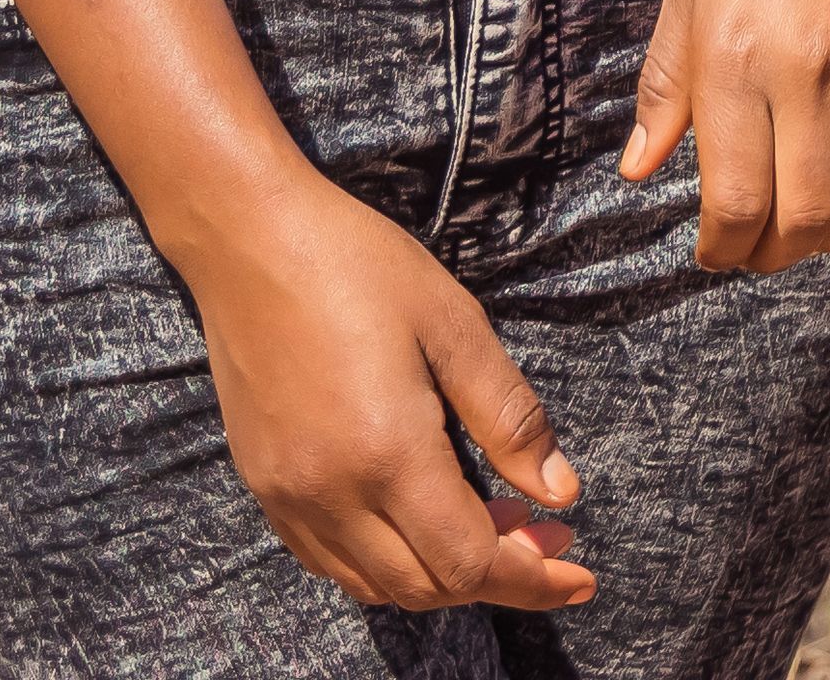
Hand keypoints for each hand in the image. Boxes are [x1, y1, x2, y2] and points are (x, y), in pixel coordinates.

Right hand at [175, 169, 590, 614]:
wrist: (249, 243)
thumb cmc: (359, 267)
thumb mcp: (456, 325)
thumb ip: (510, 417)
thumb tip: (562, 493)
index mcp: (386, 454)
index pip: (468, 561)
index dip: (532, 577)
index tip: (581, 572)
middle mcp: (329, 494)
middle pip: (425, 587)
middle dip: (498, 578)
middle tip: (549, 537)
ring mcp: (287, 497)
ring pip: (376, 584)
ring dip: (442, 576)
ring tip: (496, 525)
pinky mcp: (263, 487)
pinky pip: (330, 561)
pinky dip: (387, 563)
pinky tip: (423, 522)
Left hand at [627, 0, 829, 269]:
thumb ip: (665, 83)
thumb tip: (639, 169)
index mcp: (734, 60)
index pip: (735, 199)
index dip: (724, 247)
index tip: (716, 249)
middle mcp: (810, 73)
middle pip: (804, 215)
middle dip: (775, 252)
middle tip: (761, 247)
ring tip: (817, 225)